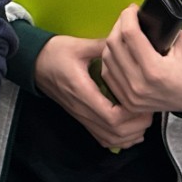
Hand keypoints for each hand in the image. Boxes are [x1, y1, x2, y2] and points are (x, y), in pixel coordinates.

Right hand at [34, 34, 154, 149]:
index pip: (111, 116)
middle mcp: (81, 108)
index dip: (132, 115)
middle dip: (137, 126)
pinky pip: (103, 138)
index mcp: (81, 90)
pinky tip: (130, 130)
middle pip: (114, 132)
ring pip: (110, 139)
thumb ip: (103, 46)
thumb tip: (127, 43)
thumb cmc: (54, 53)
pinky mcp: (81, 118)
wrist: (33, 63)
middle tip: (148, 111)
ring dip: (130, 134)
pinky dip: (120, 139)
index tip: (143, 102)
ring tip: (142, 120)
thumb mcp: (78, 45)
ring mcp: (81, 116)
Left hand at [99, 5, 181, 114]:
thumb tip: (146, 13)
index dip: (128, 16)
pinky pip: (108, 74)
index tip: (132, 9)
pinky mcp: (128, 102)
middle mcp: (140, 85)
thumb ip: (168, 26)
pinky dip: (112, 60)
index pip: (130, 34)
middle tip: (129, 19)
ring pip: (107, 58)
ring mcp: (132, 96)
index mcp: (156, 70)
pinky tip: (121, 52)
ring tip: (125, 34)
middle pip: (113, 45)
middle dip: (119, 25)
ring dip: (113, 41)